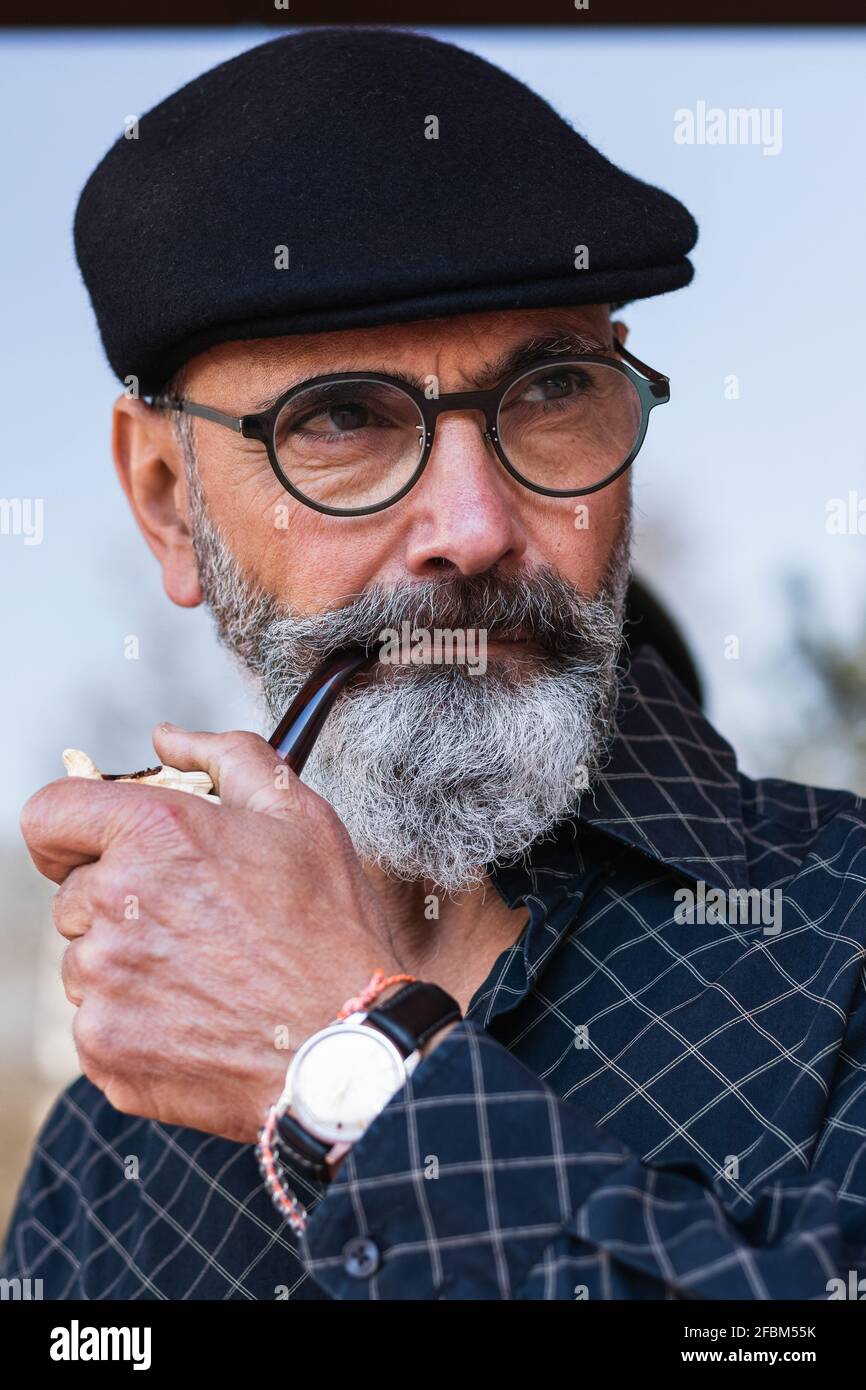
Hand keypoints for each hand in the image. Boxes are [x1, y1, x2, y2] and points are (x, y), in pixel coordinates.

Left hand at [20, 726, 403, 1142]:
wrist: (344, 1046)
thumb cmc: (329, 928)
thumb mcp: (298, 817)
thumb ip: (226, 755)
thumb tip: (167, 737)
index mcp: (154, 834)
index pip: (48, 815)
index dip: (71, 827)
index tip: (99, 847)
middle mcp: (113, 904)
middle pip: (75, 894)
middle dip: (121, 901)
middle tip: (197, 922)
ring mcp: (104, 982)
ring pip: (87, 960)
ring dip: (128, 963)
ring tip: (207, 976)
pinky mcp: (104, 1048)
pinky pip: (98, 1022)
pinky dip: (137, 1022)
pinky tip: (199, 1019)